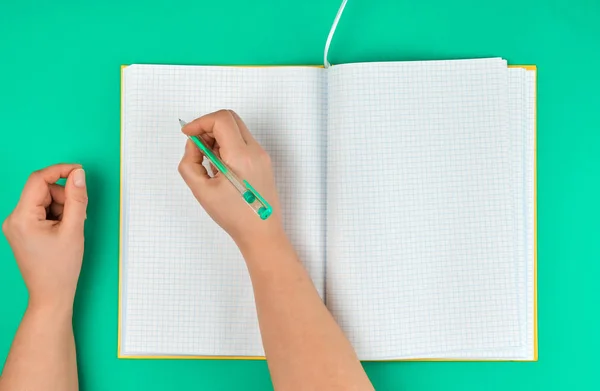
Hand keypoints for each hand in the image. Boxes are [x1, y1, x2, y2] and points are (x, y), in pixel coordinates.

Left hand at [2, 164, 87, 310]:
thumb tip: (78, 175)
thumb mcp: (74, 229)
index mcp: (22, 217)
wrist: (51, 294)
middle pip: (42, 190)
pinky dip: (56, 215)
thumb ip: (77, 199)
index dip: (60, 171)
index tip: (80, 172)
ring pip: (43, 200)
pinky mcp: (23, 230)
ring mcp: (16, 225)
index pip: (38, 179)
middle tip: (79, 213)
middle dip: (64, 196)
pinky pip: (41, 211)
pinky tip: (63, 230)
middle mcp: (14, 218)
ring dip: (62, 207)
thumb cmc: (61, 267)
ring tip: (70, 227)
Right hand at [178, 110, 283, 249]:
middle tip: (197, 146)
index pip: (221, 120)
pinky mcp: (263, 162)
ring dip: (218, 137)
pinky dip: (228, 147)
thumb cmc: (234, 216)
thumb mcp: (202, 190)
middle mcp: (255, 151)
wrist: (261, 233)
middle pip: (230, 119)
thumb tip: (194, 145)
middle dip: (209, 127)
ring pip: (237, 130)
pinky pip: (243, 143)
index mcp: (241, 156)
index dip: (200, 122)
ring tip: (210, 163)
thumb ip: (190, 163)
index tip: (187, 133)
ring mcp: (262, 156)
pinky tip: (221, 168)